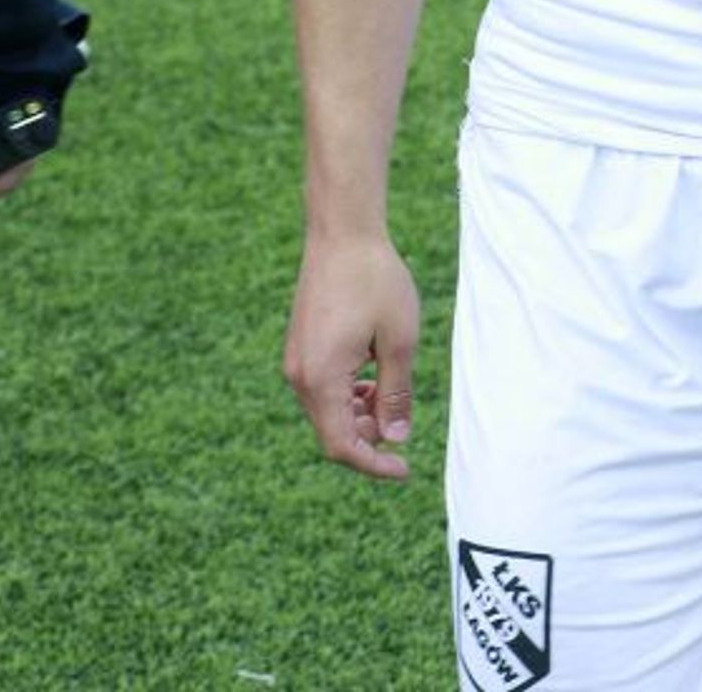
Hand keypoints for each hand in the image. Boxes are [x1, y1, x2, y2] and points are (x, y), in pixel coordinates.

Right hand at [284, 231, 419, 480]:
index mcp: (320, 379)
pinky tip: (372, 373)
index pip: (342, 445)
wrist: (343, 231)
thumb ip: (396, 394)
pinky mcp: (301, 344)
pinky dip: (347, 392)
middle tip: (401, 420)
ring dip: (359, 413)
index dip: (373, 464)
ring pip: (326, 409)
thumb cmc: (376, 280)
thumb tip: (395, 439)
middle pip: (331, 430)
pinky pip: (321, 386)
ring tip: (390, 389)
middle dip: (368, 437)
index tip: (405, 469)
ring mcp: (296, 359)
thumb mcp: (400, 340)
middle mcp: (299, 375)